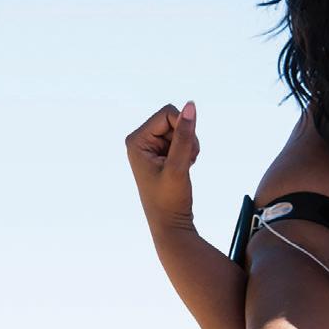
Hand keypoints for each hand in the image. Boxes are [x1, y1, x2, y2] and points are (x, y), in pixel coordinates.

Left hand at [125, 102, 198, 229]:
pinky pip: (181, 139)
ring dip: (189, 145)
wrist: (170, 223)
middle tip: (186, 160)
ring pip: (180, 129)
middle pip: (174, 119)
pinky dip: (189, 150)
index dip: (183, 127)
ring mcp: (150, 147)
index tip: (185, 151)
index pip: (167, 113)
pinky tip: (185, 166)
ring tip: (185, 165)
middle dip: (186, 137)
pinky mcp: (160, 153)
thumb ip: (184, 135)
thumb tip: (191, 105)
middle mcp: (140, 140)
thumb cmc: (169, 198)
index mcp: (136, 140)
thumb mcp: (178, 166)